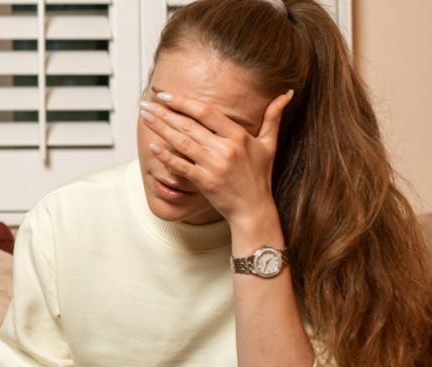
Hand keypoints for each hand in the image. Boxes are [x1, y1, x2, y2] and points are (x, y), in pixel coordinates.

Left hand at [139, 89, 293, 228]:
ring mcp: (213, 165)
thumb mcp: (269, 144)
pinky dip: (166, 157)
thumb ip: (273, 117)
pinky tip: (152, 146)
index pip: (206, 112)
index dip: (184, 102)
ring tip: (145, 118)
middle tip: (145, 104)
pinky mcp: (204, 182)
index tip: (165, 95)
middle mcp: (224, 149)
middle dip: (164, 113)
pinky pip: (181, 166)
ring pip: (182, 143)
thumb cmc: (260, 176)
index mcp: (238, 136)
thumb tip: (286, 93)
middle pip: (189, 125)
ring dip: (161, 129)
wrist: (253, 209)